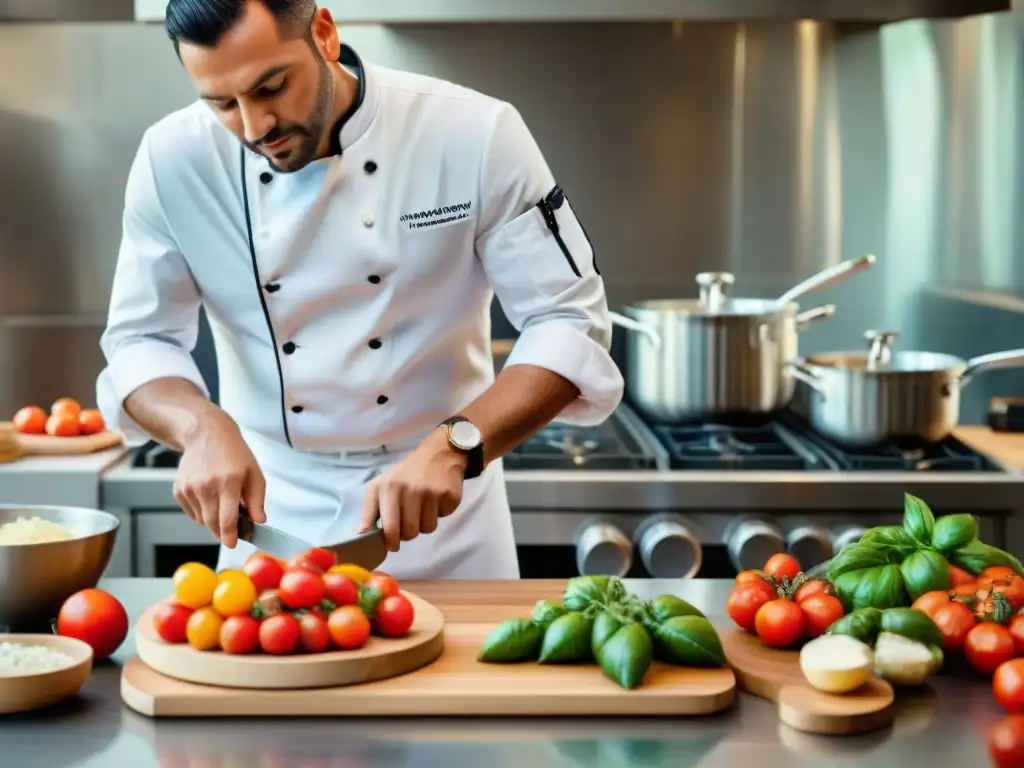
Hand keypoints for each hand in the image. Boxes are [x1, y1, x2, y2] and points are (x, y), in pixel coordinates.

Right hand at [172, 409, 265, 548]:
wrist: (206, 434)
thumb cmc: (234, 454)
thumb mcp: (254, 473)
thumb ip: (257, 500)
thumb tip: (259, 521)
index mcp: (228, 482)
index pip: (227, 519)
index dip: (230, 536)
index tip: (233, 544)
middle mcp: (206, 486)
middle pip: (212, 523)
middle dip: (222, 532)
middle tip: (231, 531)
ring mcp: (190, 488)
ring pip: (201, 520)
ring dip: (213, 521)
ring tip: (222, 504)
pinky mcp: (179, 490)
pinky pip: (192, 512)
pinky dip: (202, 512)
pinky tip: (209, 498)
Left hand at [359, 428, 466, 551]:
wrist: (438, 454)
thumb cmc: (405, 474)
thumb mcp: (381, 486)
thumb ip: (370, 511)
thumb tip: (362, 533)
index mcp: (389, 489)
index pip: (389, 527)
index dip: (391, 542)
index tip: (393, 545)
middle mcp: (409, 490)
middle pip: (410, 533)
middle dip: (409, 533)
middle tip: (409, 522)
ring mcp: (431, 492)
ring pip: (428, 528)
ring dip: (425, 523)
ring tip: (424, 507)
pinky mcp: (449, 495)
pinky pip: (443, 517)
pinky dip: (440, 512)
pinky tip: (437, 499)